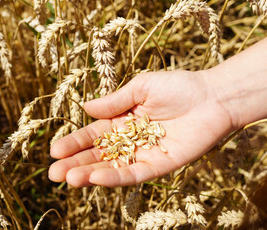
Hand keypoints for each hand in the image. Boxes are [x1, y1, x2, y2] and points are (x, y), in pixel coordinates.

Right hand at [48, 70, 233, 186]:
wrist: (213, 97)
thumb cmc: (179, 87)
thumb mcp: (142, 87)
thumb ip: (115, 101)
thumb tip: (85, 108)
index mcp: (124, 120)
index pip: (94, 134)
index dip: (75, 142)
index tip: (55, 150)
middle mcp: (131, 140)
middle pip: (99, 156)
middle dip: (76, 164)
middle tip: (53, 173)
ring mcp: (145, 154)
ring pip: (113, 168)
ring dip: (91, 174)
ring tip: (68, 179)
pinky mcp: (161, 166)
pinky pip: (135, 174)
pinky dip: (116, 177)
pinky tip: (96, 178)